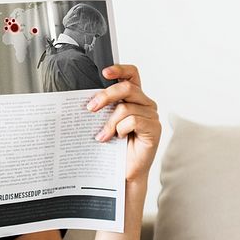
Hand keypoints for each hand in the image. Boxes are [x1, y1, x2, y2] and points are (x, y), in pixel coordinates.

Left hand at [85, 64, 160, 183]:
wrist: (124, 171)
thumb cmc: (115, 146)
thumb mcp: (106, 121)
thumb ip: (103, 107)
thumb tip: (85, 100)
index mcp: (134, 97)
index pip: (132, 74)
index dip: (120, 69)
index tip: (104, 72)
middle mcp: (145, 103)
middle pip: (126, 87)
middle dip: (105, 96)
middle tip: (90, 108)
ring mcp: (151, 115)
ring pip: (126, 107)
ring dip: (110, 123)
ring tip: (102, 136)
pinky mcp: (154, 128)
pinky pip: (134, 120)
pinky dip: (121, 129)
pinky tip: (117, 138)